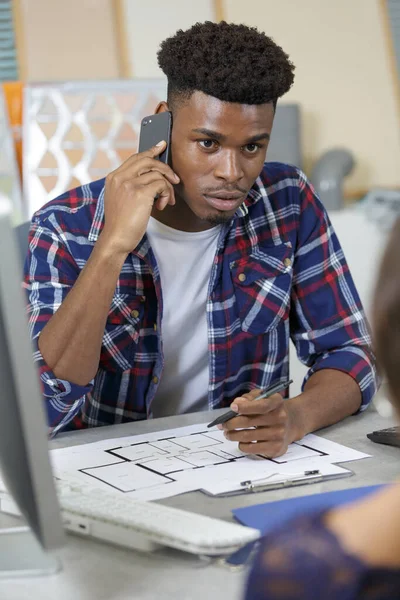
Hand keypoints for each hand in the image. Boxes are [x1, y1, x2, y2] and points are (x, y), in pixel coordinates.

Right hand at [99, 141, 179, 255]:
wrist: (116, 238)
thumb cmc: (120, 224)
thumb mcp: (120, 200)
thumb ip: (130, 186)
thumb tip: (153, 178)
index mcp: (113, 178)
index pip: (135, 158)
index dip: (150, 151)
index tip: (161, 146)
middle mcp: (120, 177)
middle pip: (147, 159)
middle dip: (165, 167)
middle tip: (175, 179)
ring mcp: (129, 184)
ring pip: (157, 173)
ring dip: (168, 188)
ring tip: (167, 201)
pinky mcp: (140, 193)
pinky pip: (162, 184)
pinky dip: (167, 194)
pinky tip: (163, 205)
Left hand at [220, 389, 294, 456]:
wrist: (291, 423)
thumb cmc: (270, 409)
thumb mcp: (263, 397)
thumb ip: (249, 398)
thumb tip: (237, 403)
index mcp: (277, 403)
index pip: (261, 406)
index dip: (245, 407)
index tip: (232, 407)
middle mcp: (280, 418)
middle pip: (250, 422)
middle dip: (231, 423)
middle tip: (222, 424)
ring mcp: (279, 434)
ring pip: (248, 436)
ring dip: (232, 435)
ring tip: (227, 433)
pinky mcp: (276, 447)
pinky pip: (252, 448)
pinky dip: (242, 445)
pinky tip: (239, 441)